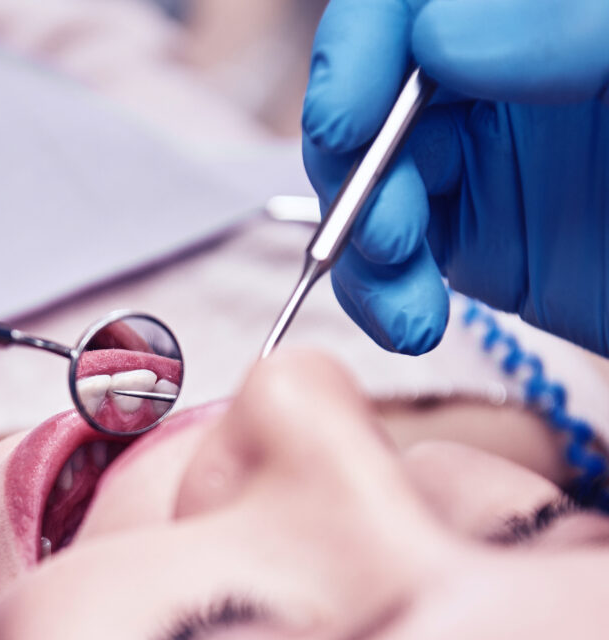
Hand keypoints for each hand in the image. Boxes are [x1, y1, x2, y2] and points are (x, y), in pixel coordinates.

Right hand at [301, 0, 608, 354]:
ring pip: (370, 179)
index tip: (347, 117)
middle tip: (388, 231)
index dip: (361, 48)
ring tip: (405, 303)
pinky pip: (394, 255)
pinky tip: (409, 322)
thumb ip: (577, 23)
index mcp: (549, 11)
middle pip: (374, 93)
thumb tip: (444, 35)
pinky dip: (382, 292)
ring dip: (362, 245)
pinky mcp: (480, 236)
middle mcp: (507, 68)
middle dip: (360, 168)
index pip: (414, 0)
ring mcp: (489, 154)